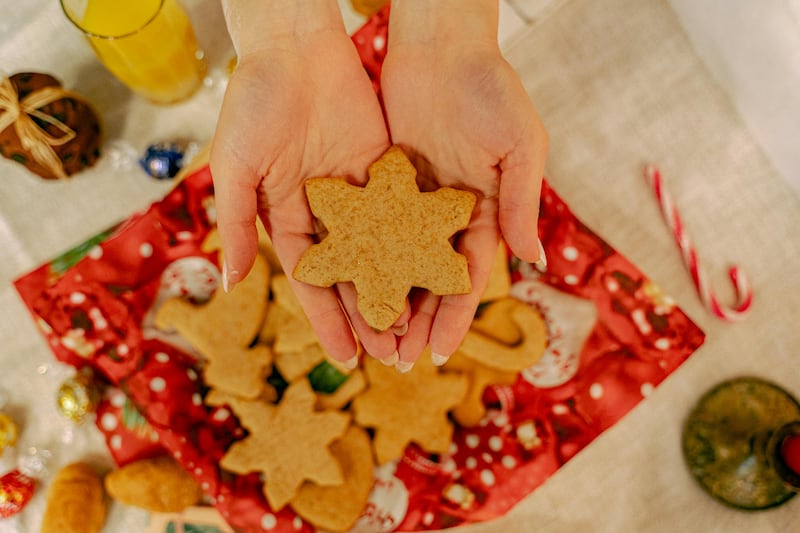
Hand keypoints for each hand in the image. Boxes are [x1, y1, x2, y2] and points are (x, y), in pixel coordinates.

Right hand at [210, 1, 400, 364]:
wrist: (294, 45)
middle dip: (369, 314)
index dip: (329, 319)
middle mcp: (324, 212)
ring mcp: (356, 193)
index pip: (313, 280)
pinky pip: (404, 212)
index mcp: (285, 216)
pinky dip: (418, 243)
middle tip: (391, 355)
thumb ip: (233, 224)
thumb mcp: (235, 167)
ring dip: (398, 287)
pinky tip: (436, 273)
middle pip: (352, 273)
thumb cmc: (254, 102)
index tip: (347, 358)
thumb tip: (227, 284)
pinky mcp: (384, 169)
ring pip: (383, 250)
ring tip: (418, 327)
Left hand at [381, 0, 548, 368]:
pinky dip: (360, 259)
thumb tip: (534, 260)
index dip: (455, 316)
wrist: (442, 45)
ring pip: (396, 262)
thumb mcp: (519, 145)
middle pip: (429, 279)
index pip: (467, 277)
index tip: (439, 353)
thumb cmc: (491, 89)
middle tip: (398, 361)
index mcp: (484, 211)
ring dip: (386, 300)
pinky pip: (370, 228)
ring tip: (370, 338)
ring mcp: (414, 201)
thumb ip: (520, 201)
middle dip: (416, 320)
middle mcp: (447, 214)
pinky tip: (346, 289)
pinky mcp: (384, 182)